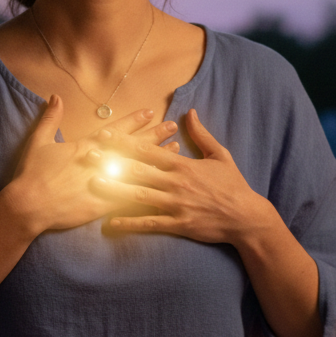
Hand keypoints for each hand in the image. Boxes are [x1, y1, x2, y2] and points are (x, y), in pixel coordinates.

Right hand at [7, 95, 180, 236]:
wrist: (29, 205)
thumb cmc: (32, 174)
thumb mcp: (39, 142)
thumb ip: (50, 118)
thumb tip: (55, 96)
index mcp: (86, 146)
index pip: (116, 130)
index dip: (134, 121)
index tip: (150, 112)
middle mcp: (100, 162)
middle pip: (133, 146)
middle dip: (154, 135)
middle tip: (172, 127)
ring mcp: (105, 182)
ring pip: (138, 168)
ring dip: (158, 159)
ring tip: (176, 151)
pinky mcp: (105, 203)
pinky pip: (132, 195)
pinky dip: (149, 188)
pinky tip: (165, 184)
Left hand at [93, 108, 266, 244]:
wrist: (246, 217)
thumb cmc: (233, 185)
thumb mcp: (220, 155)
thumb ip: (202, 134)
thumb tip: (190, 112)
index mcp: (183, 165)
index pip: (148, 150)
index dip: (124, 142)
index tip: (104, 135)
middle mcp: (176, 183)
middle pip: (138, 170)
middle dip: (112, 162)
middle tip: (89, 156)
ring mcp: (176, 205)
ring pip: (140, 195)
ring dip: (115, 189)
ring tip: (93, 184)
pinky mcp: (179, 224)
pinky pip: (150, 223)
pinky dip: (130, 223)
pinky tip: (111, 223)